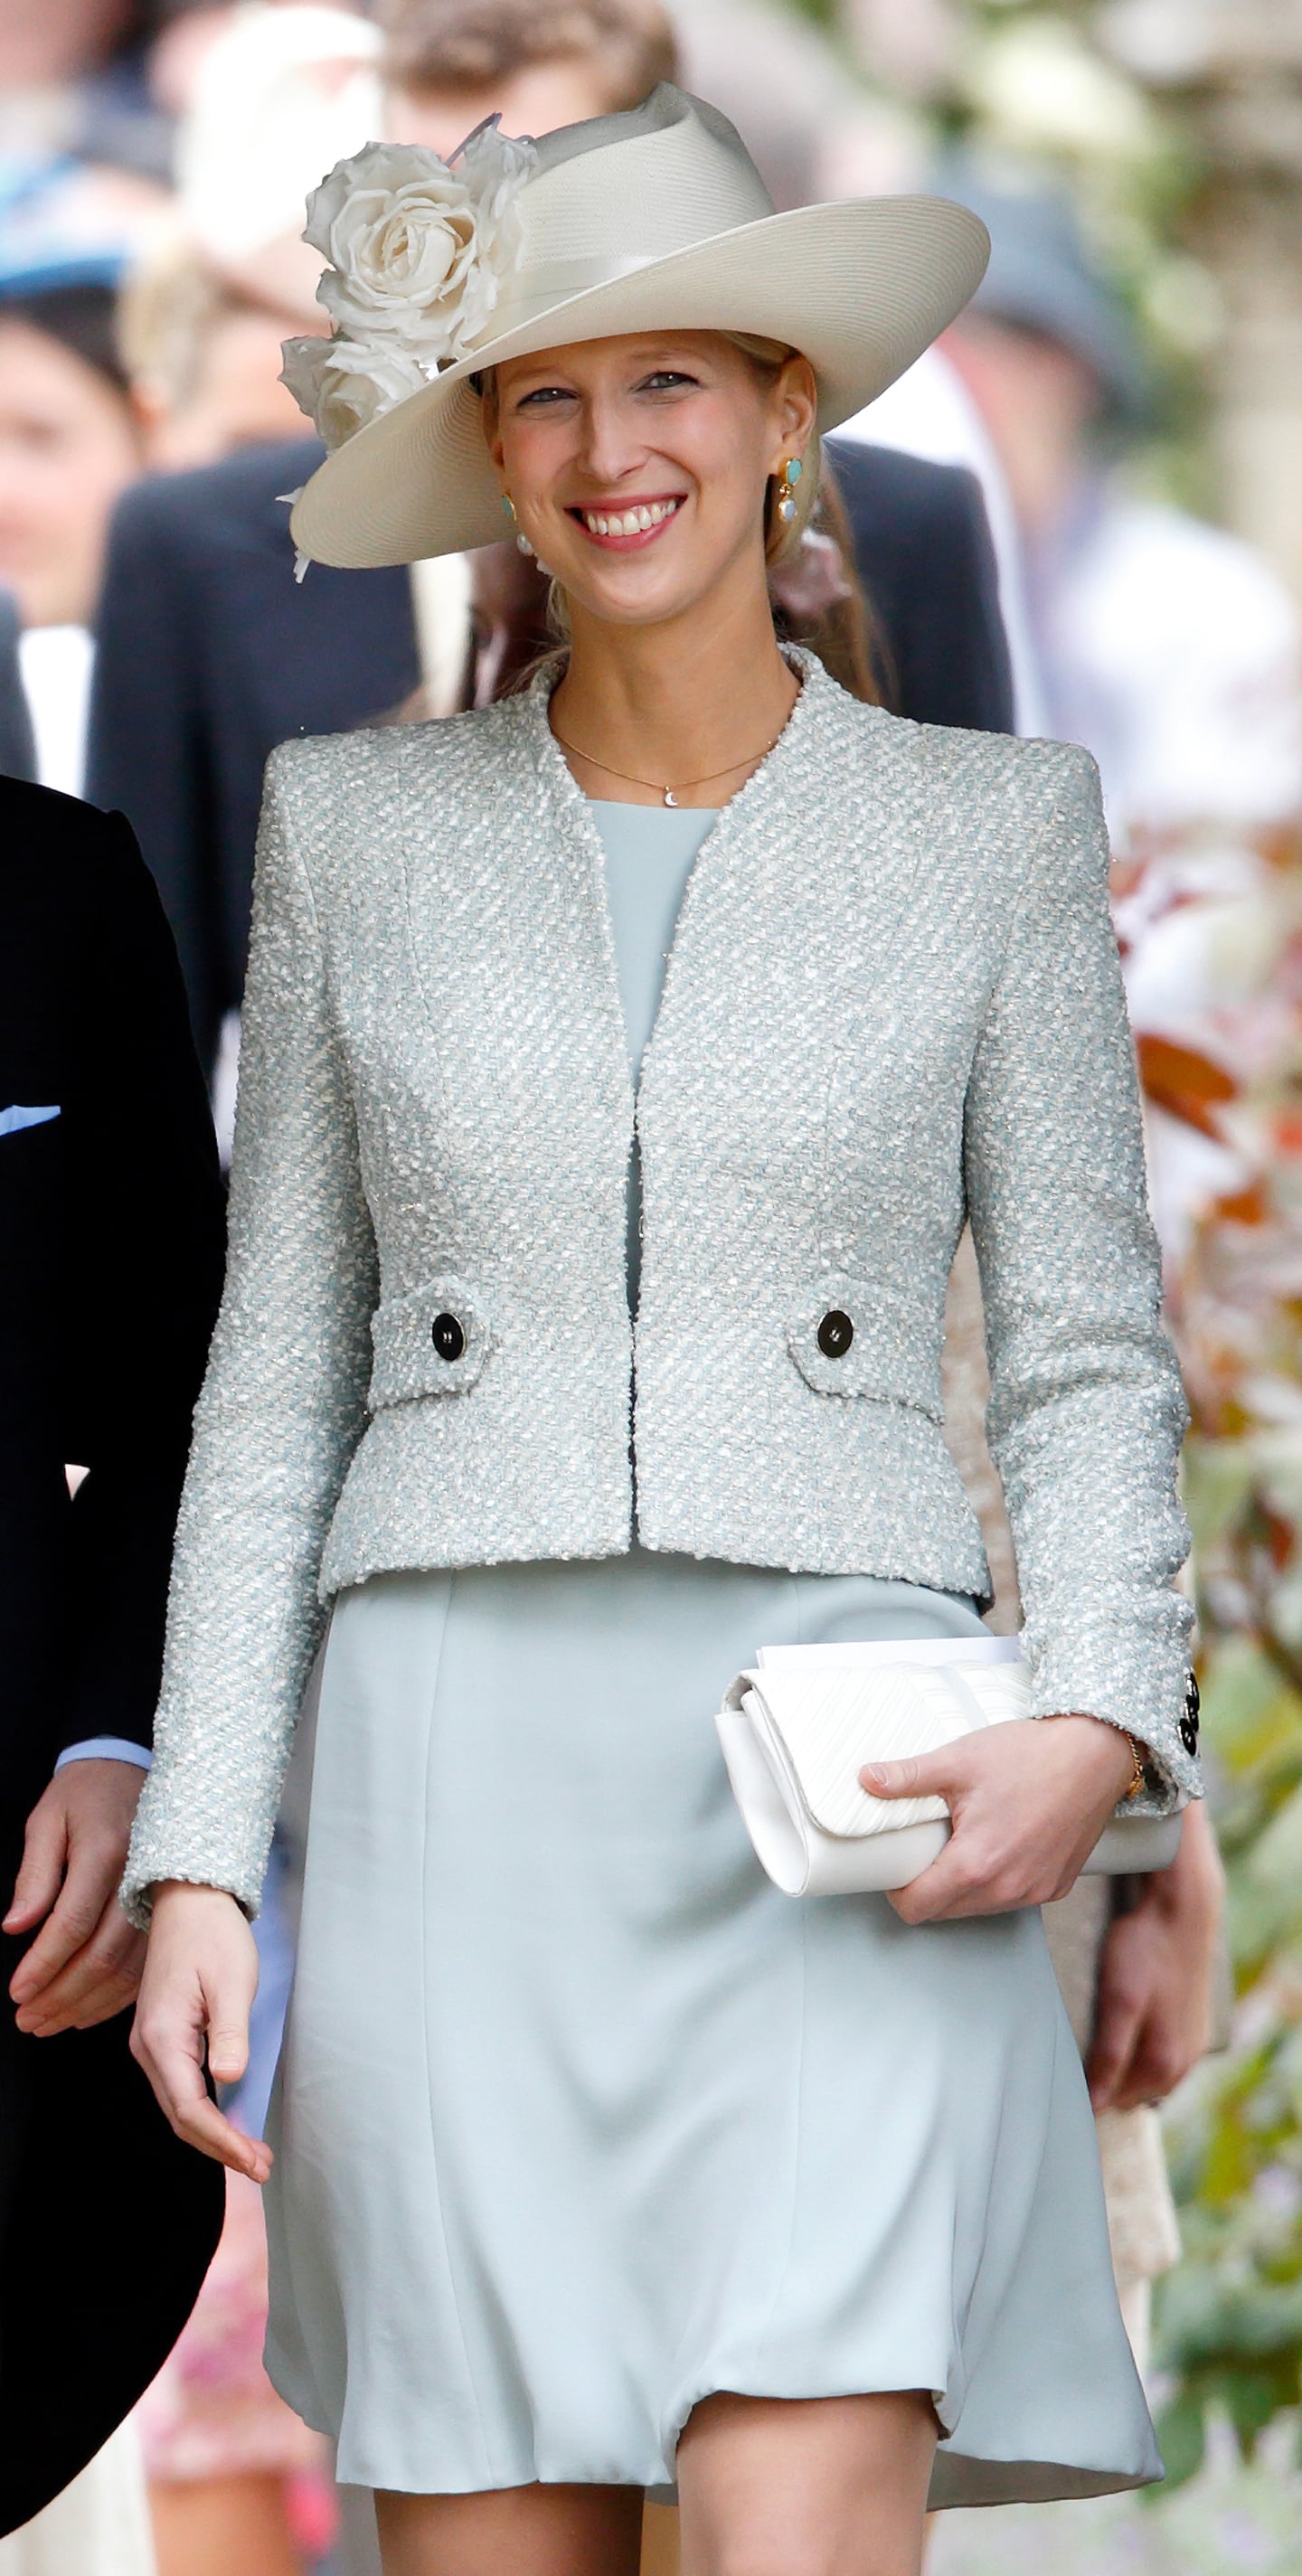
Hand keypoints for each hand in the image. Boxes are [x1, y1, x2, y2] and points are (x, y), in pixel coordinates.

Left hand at [6, 1760, 147, 2034]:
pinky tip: (88, 2010)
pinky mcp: (166, 1909)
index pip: (72, 1924)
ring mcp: (158, 1896)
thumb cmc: (84, 1793)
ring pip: (127, 1967)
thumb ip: (34, 1876)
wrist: (130, 1767)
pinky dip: (116, 1995)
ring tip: (49, 2023)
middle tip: (27, 2020)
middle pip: (102, 1955)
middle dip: (61, 1996)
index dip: (43, 1964)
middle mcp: (138, 1879)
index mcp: (106, 1853)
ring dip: (86, 2004)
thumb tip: (15, 1928)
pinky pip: (145, 1963)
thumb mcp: (47, 1821)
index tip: (17, 1992)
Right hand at [130, 1882, 270, 2181]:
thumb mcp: (232, 1982)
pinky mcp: (161, 2036)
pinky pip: (178, 2087)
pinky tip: (227, 2121)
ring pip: (178, 2105)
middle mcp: (147, 2047)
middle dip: (220, 2147)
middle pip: (181, 2116)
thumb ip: (230, 2033)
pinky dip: (203, 2112)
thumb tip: (230, 2081)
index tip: (255, 2160)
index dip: (223, 2142)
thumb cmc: (214, 1936)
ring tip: (250, 2153)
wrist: (189, 1899)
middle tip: (261, 2167)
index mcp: (162, 2037)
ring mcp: (150, 2043)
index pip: (191, 2109)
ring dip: (212, 2133)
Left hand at [864, 1714, 1138, 1924]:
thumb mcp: (958, 1761)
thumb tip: (866, 1780)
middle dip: (927, 1887)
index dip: (897, 1890)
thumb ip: (907, 1777)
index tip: (896, 1865)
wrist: (1095, 1752)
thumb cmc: (1031, 1755)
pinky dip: (997, 1882)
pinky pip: (1012, 1898)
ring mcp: (1035, 1891)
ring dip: (962, 1886)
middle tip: (926, 1846)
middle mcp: (1007, 1889)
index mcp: (975, 1865)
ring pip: (979, 1908)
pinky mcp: (1056, 1886)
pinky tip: (997, 1845)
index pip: (917, 1908)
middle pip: (945, 1911)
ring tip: (961, 1842)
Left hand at [1087, 1799, 1223, 2109]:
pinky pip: (1162, 2054)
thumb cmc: (1144, 1951)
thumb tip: (1095, 2105)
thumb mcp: (1120, 2002)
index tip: (1056, 2077)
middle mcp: (1183, 2064)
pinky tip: (1125, 2028)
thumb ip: (1110, 2056)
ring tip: (1093, 2042)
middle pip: (1131, 2093)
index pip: (1114, 2102)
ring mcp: (1192, 2045)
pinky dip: (1141, 2050)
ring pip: (1148, 2075)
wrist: (1183, 1910)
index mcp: (1163, 2065)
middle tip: (1069, 2055)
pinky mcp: (1193, 2025)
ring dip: (1123, 2067)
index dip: (1085, 2092)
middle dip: (1105, 2082)